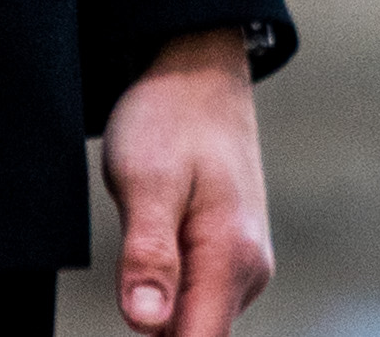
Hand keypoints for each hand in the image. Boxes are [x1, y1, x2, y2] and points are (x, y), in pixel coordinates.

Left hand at [102, 27, 272, 335]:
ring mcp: (245, 263)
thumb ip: (148, 256)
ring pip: (195, 319)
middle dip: (156, 326)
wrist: (198, 68)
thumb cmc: (170, 116)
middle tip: (129, 271)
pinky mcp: (232, 254)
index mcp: (231, 257)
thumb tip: (145, 325)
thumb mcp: (145, 181)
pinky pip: (199, 295)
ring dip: (161, 304)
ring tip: (138, 242)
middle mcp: (249, 270)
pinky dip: (170, 287)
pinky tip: (152, 242)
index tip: (134, 309)